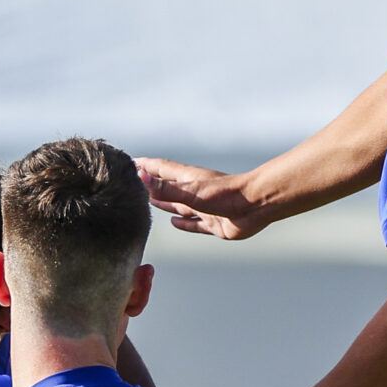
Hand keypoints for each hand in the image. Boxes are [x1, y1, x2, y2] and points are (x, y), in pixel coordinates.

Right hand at [139, 157, 270, 240]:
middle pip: (168, 186)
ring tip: (149, 202)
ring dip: (165, 203)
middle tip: (134, 183)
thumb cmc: (226, 194)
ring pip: (179, 205)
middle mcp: (194, 192)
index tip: (129, 163)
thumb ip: (166, 188)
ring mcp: (204, 207)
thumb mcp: (191, 191)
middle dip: (151, 185)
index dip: (144, 166)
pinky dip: (183, 223)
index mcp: (187, 180)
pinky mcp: (214, 223)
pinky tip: (175, 223)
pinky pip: (194, 224)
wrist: (256, 206)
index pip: (160, 169)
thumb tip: (140, 178)